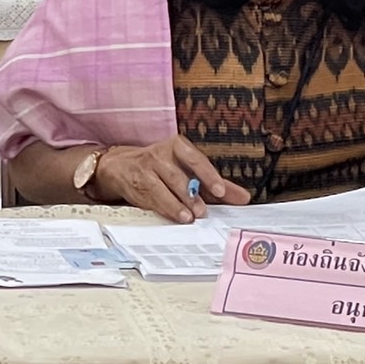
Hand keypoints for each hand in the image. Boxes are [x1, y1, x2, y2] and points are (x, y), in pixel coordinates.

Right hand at [92, 136, 249, 222]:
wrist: (121, 166)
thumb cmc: (161, 169)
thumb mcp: (189, 171)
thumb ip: (215, 184)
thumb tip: (242, 197)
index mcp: (178, 147)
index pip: (194, 158)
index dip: (208, 175)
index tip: (220, 191)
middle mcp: (160, 154)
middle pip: (177, 175)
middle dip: (190, 194)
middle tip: (202, 210)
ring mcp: (145, 168)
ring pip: (161, 186)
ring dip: (176, 203)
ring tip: (188, 216)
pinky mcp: (136, 182)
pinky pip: (150, 196)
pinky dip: (163, 208)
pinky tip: (174, 216)